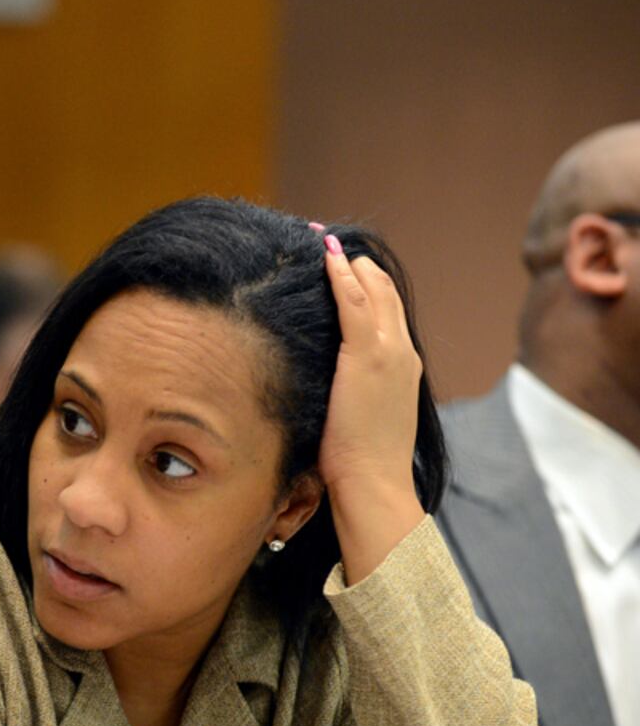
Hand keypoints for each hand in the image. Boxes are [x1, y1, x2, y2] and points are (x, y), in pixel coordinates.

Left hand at [317, 233, 426, 581]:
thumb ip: (349, 393)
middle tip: (328, 243)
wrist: (375, 483)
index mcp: (401, 367)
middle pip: (385, 294)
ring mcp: (390, 353)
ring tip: (323, 242)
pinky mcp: (370, 357)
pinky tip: (327, 259)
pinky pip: (356, 305)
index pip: (387, 313)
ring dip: (348, 265)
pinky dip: (342, 278)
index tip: (342, 265)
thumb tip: (323, 389)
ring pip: (373, 293)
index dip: (366, 285)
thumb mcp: (358, 418)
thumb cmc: (360, 463)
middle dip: (357, 267)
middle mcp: (402, 353)